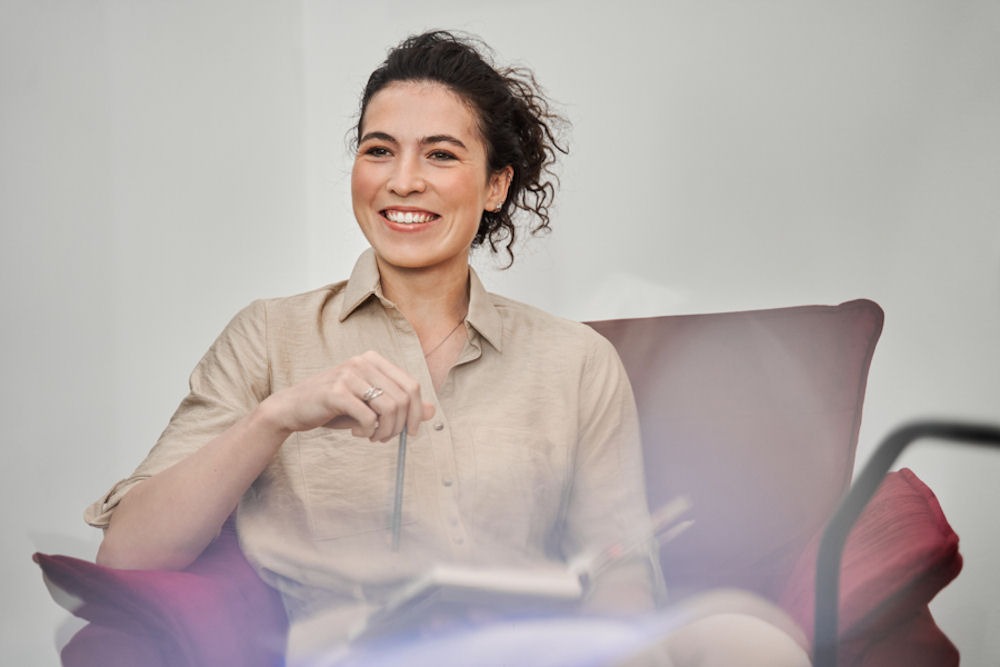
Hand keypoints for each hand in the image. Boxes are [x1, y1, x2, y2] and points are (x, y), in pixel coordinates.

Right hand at [260, 350, 434, 440]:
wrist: (294, 408)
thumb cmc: (335, 407)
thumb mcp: (369, 405)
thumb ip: (399, 406)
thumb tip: (431, 411)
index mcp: (374, 360)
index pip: (411, 385)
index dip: (416, 412)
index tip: (411, 433)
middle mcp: (363, 362)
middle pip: (403, 398)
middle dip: (399, 426)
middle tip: (385, 439)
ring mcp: (349, 374)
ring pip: (389, 408)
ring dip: (385, 431)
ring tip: (373, 437)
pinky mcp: (336, 391)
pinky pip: (368, 417)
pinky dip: (368, 431)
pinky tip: (358, 433)